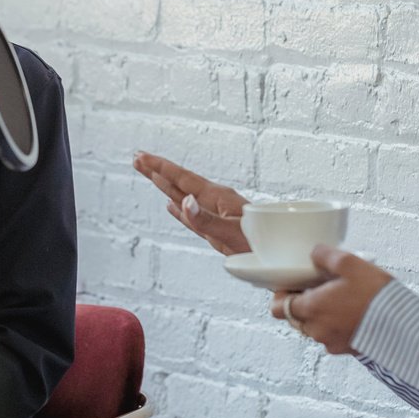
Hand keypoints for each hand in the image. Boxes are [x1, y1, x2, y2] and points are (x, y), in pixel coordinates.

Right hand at [133, 151, 251, 255]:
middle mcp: (215, 203)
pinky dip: (179, 210)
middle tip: (136, 158)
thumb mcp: (232, 235)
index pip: (183, 179)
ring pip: (184, 197)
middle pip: (180, 183)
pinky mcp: (218, 229)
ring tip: (149, 174)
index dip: (161, 168)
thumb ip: (205, 220)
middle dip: (158, 171)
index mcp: (218, 198)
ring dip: (165, 186)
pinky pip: (192, 216)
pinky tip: (171, 206)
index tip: (141, 157)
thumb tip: (182, 202)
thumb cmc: (261, 248)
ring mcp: (216, 215)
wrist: (282, 260)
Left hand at [269, 246, 394, 355]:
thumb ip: (325, 256)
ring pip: (314, 328)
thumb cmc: (375, 295)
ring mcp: (330, 342)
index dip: (281, 296)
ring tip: (340, 300)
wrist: (403, 326)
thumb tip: (314, 254)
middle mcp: (316, 329)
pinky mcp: (346, 350)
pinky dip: (336, 326)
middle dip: (303, 304)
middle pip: (295, 318)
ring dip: (321, 315)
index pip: (278, 307)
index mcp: (310, 308)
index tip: (293, 285)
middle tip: (319, 289)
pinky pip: (332, 337)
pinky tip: (352, 313)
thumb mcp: (350, 264)